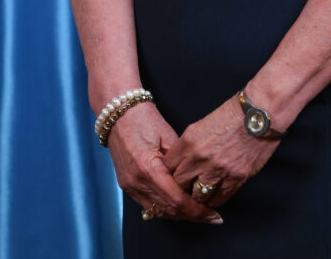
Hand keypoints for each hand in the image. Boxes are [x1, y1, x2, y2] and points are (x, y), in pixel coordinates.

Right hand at [107, 103, 223, 223]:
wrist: (118, 113)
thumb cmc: (143, 118)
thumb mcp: (168, 136)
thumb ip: (180, 162)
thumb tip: (194, 180)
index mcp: (148, 168)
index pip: (176, 200)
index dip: (196, 210)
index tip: (212, 214)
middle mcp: (136, 182)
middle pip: (168, 210)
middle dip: (191, 216)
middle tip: (210, 216)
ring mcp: (129, 186)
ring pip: (158, 212)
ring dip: (178, 215)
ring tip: (197, 212)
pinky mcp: (126, 185)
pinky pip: (148, 205)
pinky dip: (164, 208)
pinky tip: (178, 206)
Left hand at [163, 95, 280, 207]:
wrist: (259, 114)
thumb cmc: (233, 114)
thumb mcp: (202, 124)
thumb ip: (190, 144)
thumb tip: (184, 161)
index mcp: (189, 140)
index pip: (168, 166)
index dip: (169, 172)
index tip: (173, 175)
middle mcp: (200, 157)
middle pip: (179, 184)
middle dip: (180, 187)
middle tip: (185, 188)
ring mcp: (218, 170)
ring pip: (198, 196)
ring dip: (198, 196)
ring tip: (200, 194)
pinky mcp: (235, 179)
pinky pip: (219, 198)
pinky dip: (215, 199)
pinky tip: (215, 195)